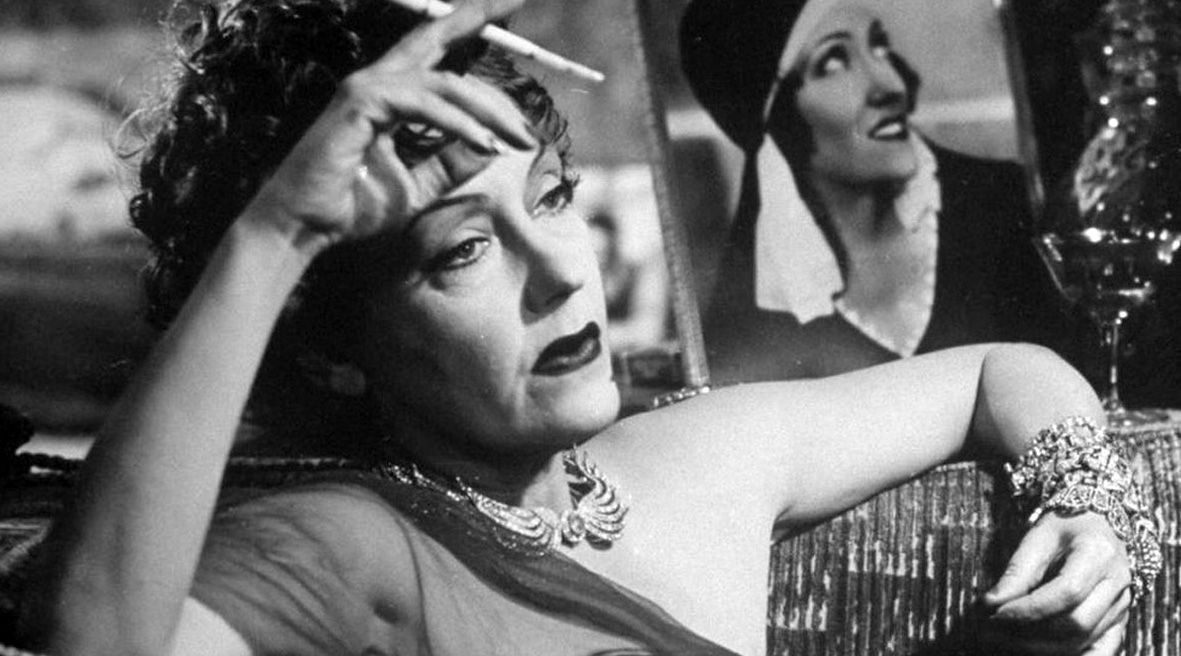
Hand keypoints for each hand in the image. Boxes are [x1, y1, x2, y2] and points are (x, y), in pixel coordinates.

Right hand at [243, 0, 534, 250]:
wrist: (306, 228)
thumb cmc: (352, 206)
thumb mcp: (418, 186)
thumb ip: (450, 164)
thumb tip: (491, 147)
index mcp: (390, 94)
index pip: (435, 51)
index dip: (469, 26)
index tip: (509, 12)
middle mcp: (378, 81)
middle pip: (437, 39)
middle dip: (477, 19)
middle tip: (515, 8)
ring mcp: (367, 87)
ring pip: (445, 83)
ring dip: (489, 110)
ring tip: (520, 139)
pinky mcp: (362, 104)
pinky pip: (425, 106)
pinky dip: (460, 125)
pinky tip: (487, 144)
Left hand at [981, 512, 1131, 653]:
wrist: (1099, 522)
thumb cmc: (1066, 525)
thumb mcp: (1037, 537)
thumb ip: (1017, 572)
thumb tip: (989, 604)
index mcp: (1098, 553)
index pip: (1066, 593)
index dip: (1028, 609)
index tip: (995, 614)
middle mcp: (1117, 582)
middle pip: (1077, 623)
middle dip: (1031, 632)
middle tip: (995, 630)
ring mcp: (1122, 604)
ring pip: (1084, 639)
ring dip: (1042, 647)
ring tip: (1008, 638)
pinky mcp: (1119, 620)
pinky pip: (1103, 650)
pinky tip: (1043, 652)